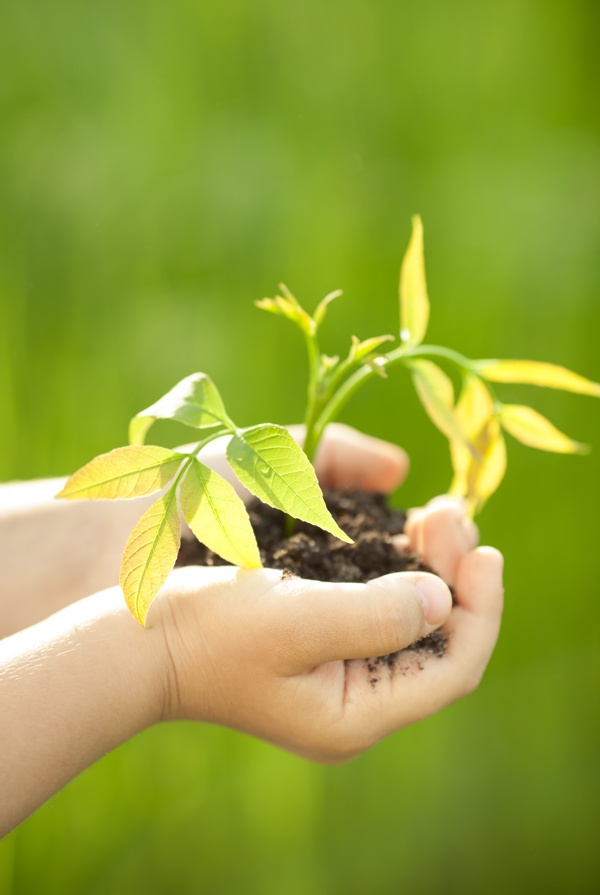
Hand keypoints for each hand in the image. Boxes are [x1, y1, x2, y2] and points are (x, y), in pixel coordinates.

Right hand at [152, 435, 502, 762]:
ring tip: (434, 516)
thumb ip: (376, 614)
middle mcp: (358, 706)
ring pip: (417, 625)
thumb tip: (444, 598)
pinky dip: (402, 573)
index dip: (480, 607)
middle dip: (457, 576)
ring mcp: (342, 680)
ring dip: (433, 568)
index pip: (454, 668)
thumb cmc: (208, 628)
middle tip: (450, 513)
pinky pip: (387, 615)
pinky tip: (400, 536)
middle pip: (441, 642)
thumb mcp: (293, 618)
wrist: (143, 640)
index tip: (482, 547)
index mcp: (356, 714)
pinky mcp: (326, 652)